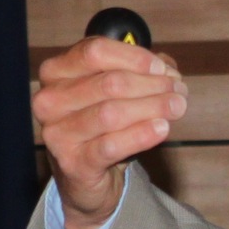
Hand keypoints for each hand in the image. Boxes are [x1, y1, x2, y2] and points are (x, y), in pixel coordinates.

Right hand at [30, 36, 186, 228]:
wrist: (84, 176)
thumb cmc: (100, 125)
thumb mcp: (114, 91)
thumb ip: (139, 72)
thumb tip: (167, 70)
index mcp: (55, 72)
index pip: (95, 51)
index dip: (135, 58)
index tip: (162, 69)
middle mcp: (49, 100)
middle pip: (108, 82)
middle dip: (151, 85)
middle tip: (179, 91)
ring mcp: (57, 133)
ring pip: (112, 113)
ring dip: (152, 107)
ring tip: (177, 107)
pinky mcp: (72, 162)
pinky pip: (112, 145)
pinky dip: (141, 134)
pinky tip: (162, 128)